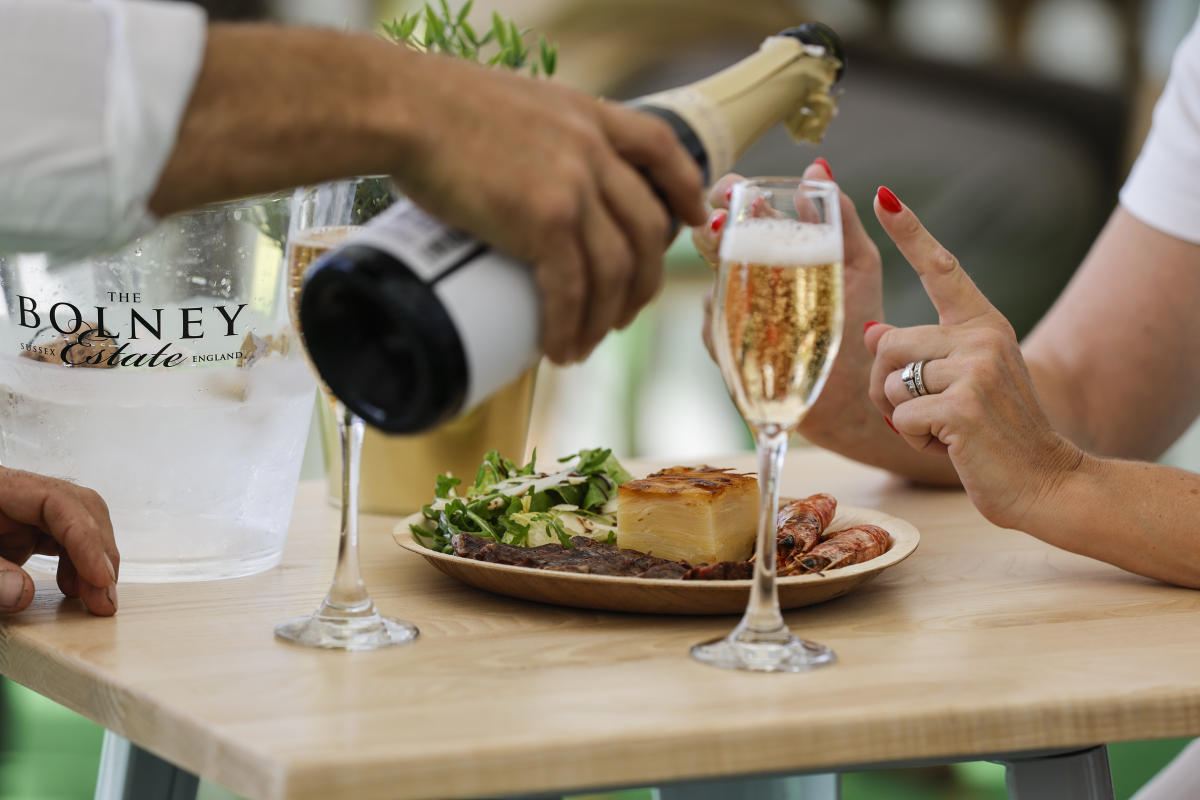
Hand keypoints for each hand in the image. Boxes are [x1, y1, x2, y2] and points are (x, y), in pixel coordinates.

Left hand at [0, 468, 117, 615]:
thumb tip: (24, 594)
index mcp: (1, 487)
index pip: (59, 502)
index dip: (86, 539)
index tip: (100, 579)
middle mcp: (18, 494)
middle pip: (80, 509)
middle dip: (100, 552)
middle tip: (105, 597)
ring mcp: (21, 510)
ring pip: (78, 524)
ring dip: (93, 561)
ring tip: (95, 598)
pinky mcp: (21, 528)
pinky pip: (60, 540)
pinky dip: (76, 564)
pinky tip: (76, 587)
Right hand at [395, 56, 706, 363]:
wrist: (401, 108)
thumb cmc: (435, 105)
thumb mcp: (515, 104)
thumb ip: (542, 136)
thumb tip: (532, 183)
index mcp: (589, 115)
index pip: (660, 149)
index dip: (684, 188)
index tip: (692, 219)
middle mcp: (594, 150)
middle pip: (647, 228)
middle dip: (642, 280)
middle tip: (621, 312)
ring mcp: (575, 186)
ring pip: (615, 270)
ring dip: (605, 317)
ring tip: (585, 343)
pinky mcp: (545, 221)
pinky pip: (572, 290)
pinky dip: (569, 327)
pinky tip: (561, 349)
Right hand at [693, 159, 886, 445]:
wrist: (856, 391)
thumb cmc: (859, 322)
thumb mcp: (859, 263)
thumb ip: (841, 217)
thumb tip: (818, 167)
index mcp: (780, 244)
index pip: (740, 206)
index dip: (727, 193)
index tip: (729, 192)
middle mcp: (751, 274)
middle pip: (712, 240)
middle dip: (713, 231)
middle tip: (726, 231)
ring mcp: (735, 312)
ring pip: (712, 284)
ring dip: (725, 280)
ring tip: (755, 287)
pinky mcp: (728, 348)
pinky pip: (714, 328)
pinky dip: (727, 323)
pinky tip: (756, 328)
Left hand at [863, 187, 1082, 527]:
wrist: (1045, 482)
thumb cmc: (995, 434)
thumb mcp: (962, 382)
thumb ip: (923, 353)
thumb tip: (871, 331)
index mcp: (983, 324)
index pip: (942, 267)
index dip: (910, 231)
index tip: (883, 195)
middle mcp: (982, 337)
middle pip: (886, 343)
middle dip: (888, 388)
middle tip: (928, 413)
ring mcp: (976, 370)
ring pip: (888, 383)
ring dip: (901, 418)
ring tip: (943, 430)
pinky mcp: (964, 406)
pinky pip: (900, 418)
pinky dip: (914, 441)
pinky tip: (949, 446)